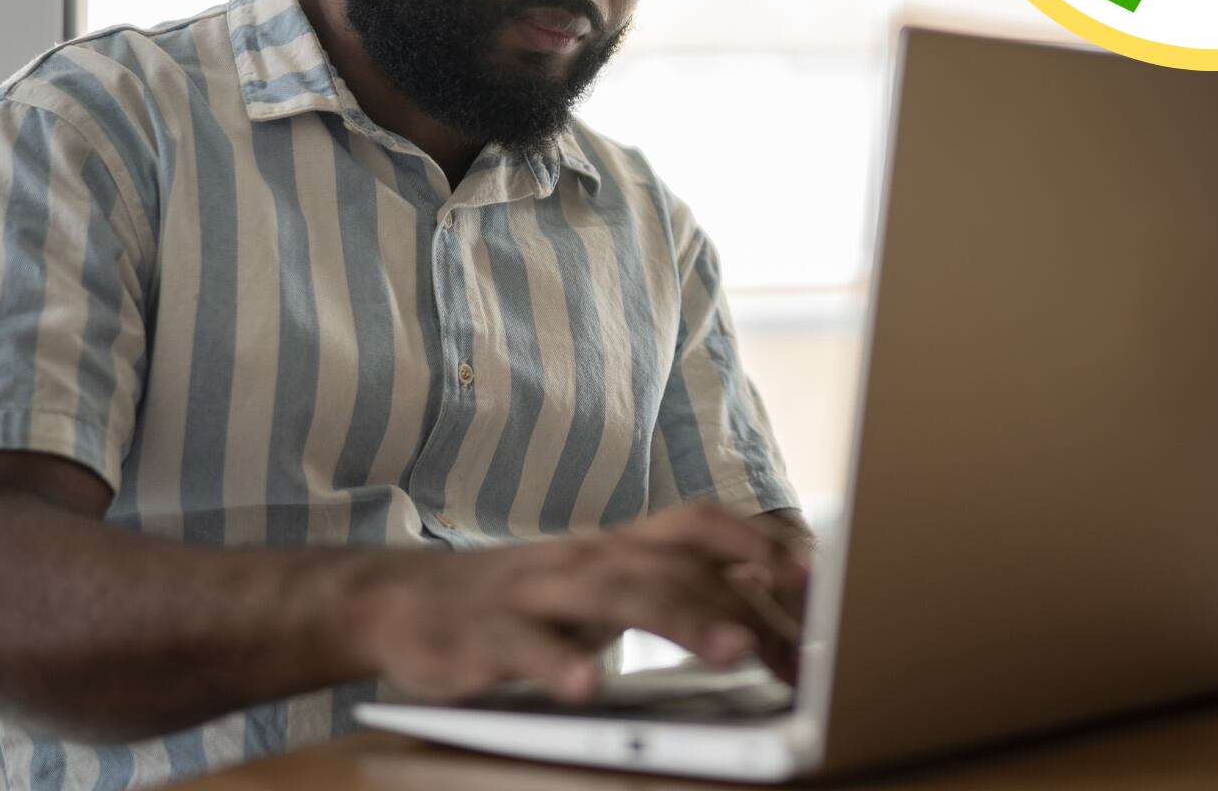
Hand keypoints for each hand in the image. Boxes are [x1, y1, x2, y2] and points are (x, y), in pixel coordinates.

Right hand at [351, 502, 810, 703]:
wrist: (402, 601)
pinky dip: (556, 664)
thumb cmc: (525, 602)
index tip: (816, 575)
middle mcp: (584, 559)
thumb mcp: (600, 589)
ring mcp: (535, 594)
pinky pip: (523, 647)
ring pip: (613, 596)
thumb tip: (765, 615)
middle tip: (799, 642)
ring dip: (679, 621)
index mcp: (616, 546)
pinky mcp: (484, 636)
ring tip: (731, 653)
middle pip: (672, 565)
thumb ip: (669, 592)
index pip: (698, 528)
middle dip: (740, 598)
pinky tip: (585, 688)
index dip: (757, 545)